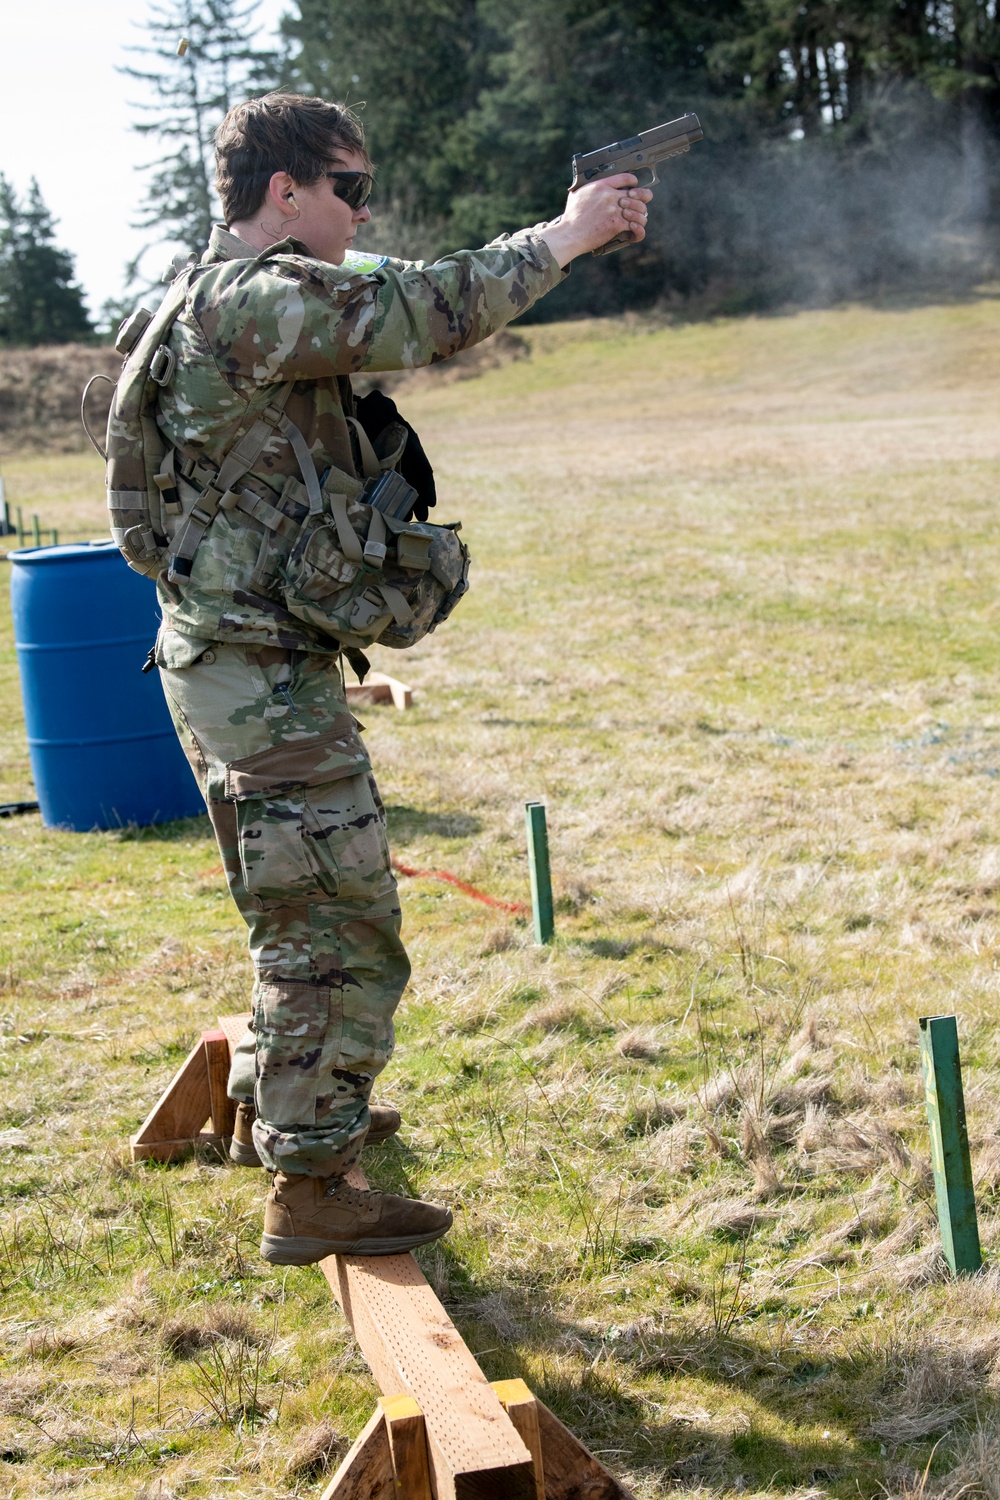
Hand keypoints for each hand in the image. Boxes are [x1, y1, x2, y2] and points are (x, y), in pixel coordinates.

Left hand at [354, 389, 436, 520]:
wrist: (359, 412)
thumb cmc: (372, 407)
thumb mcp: (378, 404)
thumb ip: (381, 405)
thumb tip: (379, 402)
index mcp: (409, 443)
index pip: (421, 467)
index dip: (426, 486)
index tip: (431, 503)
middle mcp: (404, 456)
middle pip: (414, 481)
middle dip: (418, 501)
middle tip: (422, 519)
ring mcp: (393, 464)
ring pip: (403, 487)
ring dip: (406, 504)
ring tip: (407, 521)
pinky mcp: (379, 470)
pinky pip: (388, 487)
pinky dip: (391, 500)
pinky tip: (389, 513)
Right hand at [538, 173, 652, 266]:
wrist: (570, 234)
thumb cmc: (571, 217)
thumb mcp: (577, 195)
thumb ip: (587, 189)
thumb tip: (589, 188)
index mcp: (601, 185)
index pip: (625, 177)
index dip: (634, 181)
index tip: (635, 185)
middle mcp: (610, 196)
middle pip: (638, 193)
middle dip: (644, 199)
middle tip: (642, 204)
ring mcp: (614, 210)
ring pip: (640, 209)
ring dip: (641, 216)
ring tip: (638, 220)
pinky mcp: (616, 224)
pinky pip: (636, 225)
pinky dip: (638, 230)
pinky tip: (635, 231)